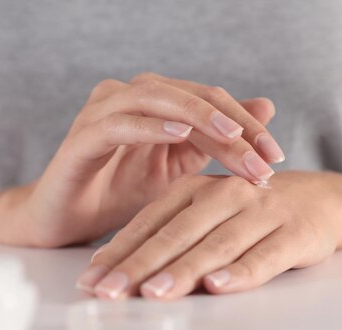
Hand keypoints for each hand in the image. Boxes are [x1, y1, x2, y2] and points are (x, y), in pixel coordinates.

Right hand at [0, 73, 284, 246]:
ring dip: (198, 118)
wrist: (67, 220)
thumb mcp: (178, 170)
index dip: (246, 124)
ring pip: (158, 100)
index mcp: (155, 104)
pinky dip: (151, 126)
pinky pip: (119, 123)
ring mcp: (103, 112)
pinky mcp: (82, 136)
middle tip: (264, 155)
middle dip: (232, 124)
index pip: (209, 102)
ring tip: (232, 135)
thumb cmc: (119, 194)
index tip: (275, 157)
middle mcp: (129, 98)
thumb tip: (267, 106)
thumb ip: (216, 140)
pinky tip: (181, 134)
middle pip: (190, 96)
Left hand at [76, 172, 341, 298]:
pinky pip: (265, 256)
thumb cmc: (248, 212)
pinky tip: (218, 286)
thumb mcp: (205, 214)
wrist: (319, 198)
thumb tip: (118, 268)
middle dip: (138, 265)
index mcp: (195, 188)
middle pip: (175, 233)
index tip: (90, 281)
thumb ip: (166, 235)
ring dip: (184, 269)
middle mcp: (223, 195)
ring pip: (216, 244)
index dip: (118, 252)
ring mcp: (259, 213)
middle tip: (108, 292)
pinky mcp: (293, 233)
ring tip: (154, 292)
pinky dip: (241, 272)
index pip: (149, 222)